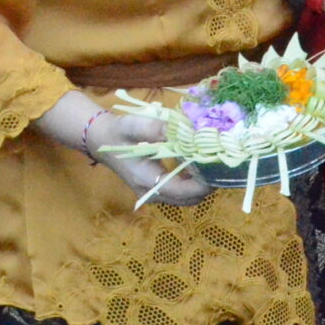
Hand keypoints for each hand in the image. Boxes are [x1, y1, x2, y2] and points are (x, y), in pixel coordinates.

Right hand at [95, 112, 212, 204]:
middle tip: (221, 164)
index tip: (218, 167)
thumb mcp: (135, 125)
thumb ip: (158, 128)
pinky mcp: (157, 189)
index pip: (180, 191)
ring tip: (214, 164)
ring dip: (202, 185)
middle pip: (188, 200)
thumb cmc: (120, 132)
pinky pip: (181, 193)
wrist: (102, 139)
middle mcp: (151, 192)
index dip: (202, 183)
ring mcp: (154, 193)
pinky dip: (194, 183)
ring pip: (186, 198)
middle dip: (208, 185)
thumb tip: (185, 129)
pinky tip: (201, 165)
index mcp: (146, 179)